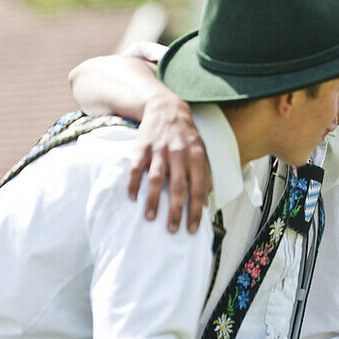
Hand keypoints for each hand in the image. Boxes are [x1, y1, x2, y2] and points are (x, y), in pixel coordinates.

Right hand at [129, 93, 210, 232]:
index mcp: (197, 157)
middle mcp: (179, 154)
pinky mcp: (142, 148)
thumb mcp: (202, 151)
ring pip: (157, 180)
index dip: (195, 210)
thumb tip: (205, 199)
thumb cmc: (187, 136)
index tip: (192, 229)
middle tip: (173, 230)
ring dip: (153, 201)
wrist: (166, 109)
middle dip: (176, 211)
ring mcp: (160, 151)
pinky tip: (132, 198)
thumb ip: (205, 173)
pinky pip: (137, 168)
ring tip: (151, 218)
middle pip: (178, 187)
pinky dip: (133, 184)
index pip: (198, 188)